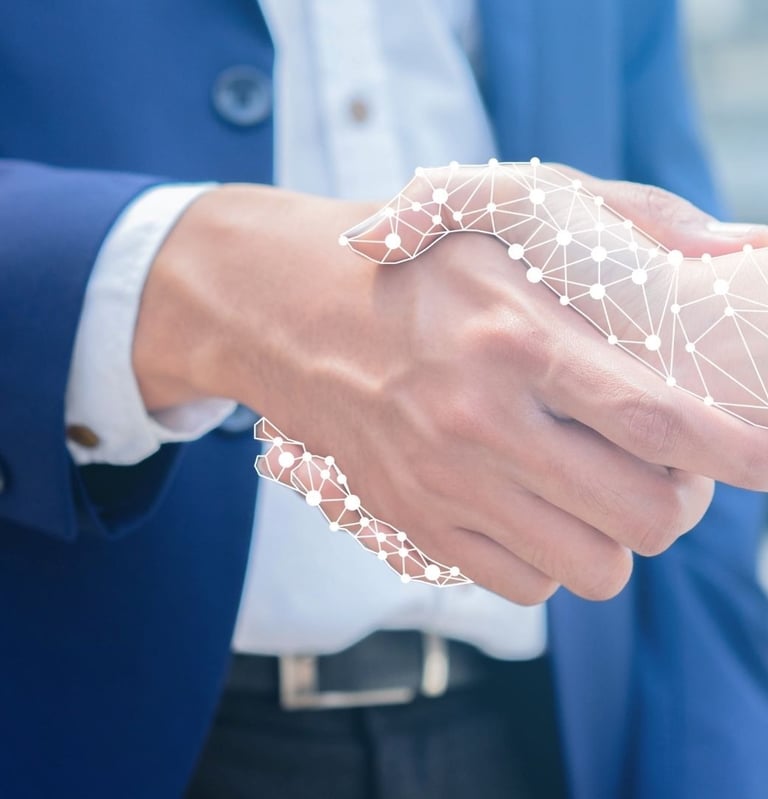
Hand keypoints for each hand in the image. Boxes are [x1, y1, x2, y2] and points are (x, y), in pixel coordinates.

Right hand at [132, 176, 767, 604]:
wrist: (294, 312)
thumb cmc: (414, 263)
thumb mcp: (513, 217)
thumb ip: (633, 224)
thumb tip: (738, 254)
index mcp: (512, 339)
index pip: (654, 419)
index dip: (736, 450)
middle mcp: (477, 423)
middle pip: (638, 515)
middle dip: (679, 501)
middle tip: (665, 466)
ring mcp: (442, 485)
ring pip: (589, 569)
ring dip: (616, 535)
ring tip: (599, 489)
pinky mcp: (415, 522)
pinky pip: (524, 586)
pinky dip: (554, 557)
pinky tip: (539, 505)